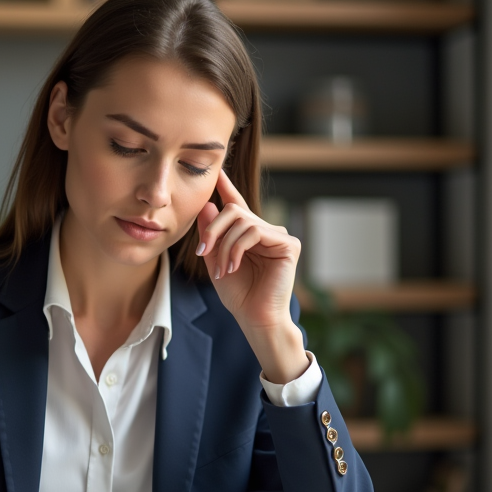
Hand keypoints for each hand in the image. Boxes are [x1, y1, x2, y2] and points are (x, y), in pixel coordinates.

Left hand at [195, 169, 307, 383]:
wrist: (254, 318)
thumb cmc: (238, 295)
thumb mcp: (215, 261)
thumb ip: (211, 235)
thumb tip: (208, 205)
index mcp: (249, 235)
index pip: (236, 206)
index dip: (226, 188)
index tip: (217, 172)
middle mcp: (266, 231)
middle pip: (234, 211)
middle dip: (213, 229)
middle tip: (202, 250)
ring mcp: (279, 236)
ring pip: (243, 221)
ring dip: (225, 245)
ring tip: (223, 269)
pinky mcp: (288, 244)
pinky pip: (255, 231)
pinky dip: (238, 248)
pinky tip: (234, 266)